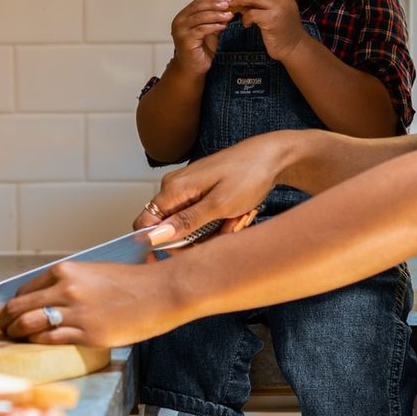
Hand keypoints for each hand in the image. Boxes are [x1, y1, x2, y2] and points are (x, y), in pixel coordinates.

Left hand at [0, 259, 182, 347]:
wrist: (159, 293)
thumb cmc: (129, 282)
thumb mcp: (92, 272)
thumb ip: (67, 283)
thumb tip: (44, 299)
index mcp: (65, 270)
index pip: (24, 289)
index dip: (11, 304)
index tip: (7, 312)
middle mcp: (65, 289)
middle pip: (19, 308)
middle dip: (5, 321)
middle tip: (1, 329)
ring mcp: (75, 313)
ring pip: (29, 325)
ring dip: (16, 334)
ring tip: (13, 339)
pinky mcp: (87, 334)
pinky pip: (50, 339)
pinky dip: (37, 343)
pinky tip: (35, 345)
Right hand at [137, 134, 283, 245]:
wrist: (271, 157)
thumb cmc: (248, 174)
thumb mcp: (219, 205)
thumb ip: (186, 222)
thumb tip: (157, 236)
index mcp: (173, 188)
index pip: (145, 223)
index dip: (154, 244)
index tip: (174, 258)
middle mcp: (174, 187)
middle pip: (170, 228)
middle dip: (197, 239)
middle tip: (224, 231)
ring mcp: (187, 188)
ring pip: (188, 225)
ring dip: (212, 231)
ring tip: (235, 219)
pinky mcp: (199, 190)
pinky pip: (200, 216)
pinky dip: (217, 221)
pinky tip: (234, 215)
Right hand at [169, 0, 233, 75]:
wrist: (192, 68)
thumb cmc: (199, 50)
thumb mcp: (209, 30)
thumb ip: (215, 19)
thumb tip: (228, 9)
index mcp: (183, 16)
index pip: (198, 2)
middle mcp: (179, 22)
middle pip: (198, 7)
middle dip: (215, 5)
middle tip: (228, 5)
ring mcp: (181, 31)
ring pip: (200, 17)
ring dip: (216, 15)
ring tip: (228, 15)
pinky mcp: (186, 40)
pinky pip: (202, 29)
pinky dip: (214, 26)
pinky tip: (223, 26)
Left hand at [227, 0, 304, 61]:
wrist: (295, 48)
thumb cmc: (283, 34)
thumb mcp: (273, 15)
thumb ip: (261, 6)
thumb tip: (241, 0)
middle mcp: (283, 0)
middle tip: (231, 1)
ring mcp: (278, 9)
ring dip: (241, 3)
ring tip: (235, 10)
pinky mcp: (271, 19)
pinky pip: (252, 13)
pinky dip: (245, 18)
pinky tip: (247, 24)